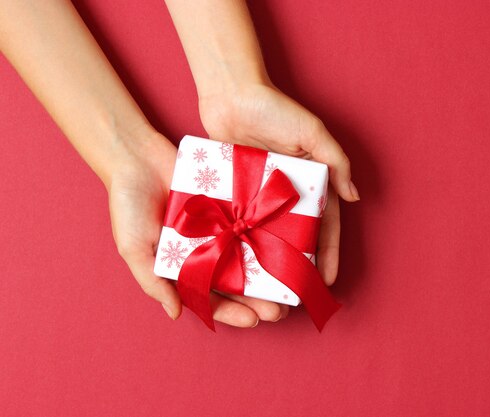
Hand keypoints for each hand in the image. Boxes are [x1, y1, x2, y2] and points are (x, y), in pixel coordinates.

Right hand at [108, 130, 283, 325]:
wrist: (136, 155)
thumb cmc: (128, 205)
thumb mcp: (133, 247)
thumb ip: (152, 281)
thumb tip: (175, 314)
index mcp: (184, 267)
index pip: (211, 298)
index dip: (231, 312)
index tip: (253, 320)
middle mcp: (205, 251)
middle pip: (237, 282)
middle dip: (259, 299)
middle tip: (281, 311)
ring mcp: (220, 228)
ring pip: (249, 255)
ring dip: (269, 271)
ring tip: (290, 284)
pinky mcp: (230, 204)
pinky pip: (251, 221)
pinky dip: (266, 233)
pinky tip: (286, 244)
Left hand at [198, 82, 358, 314]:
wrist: (231, 94)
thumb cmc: (275, 110)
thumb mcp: (313, 132)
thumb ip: (337, 162)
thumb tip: (356, 196)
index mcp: (311, 182)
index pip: (325, 226)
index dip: (327, 254)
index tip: (326, 281)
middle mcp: (287, 194)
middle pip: (296, 238)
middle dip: (299, 267)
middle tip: (295, 296)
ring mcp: (260, 196)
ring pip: (267, 237)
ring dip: (268, 263)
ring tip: (266, 292)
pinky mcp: (235, 194)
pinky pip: (239, 225)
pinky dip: (240, 245)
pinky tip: (238, 268)